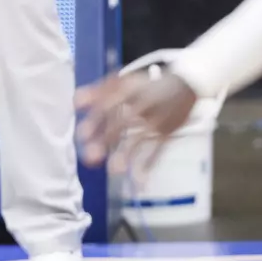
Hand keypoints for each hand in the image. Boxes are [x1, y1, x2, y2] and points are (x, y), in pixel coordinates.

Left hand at [74, 68, 197, 170]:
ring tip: (114, 170)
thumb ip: (98, 91)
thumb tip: (75, 103)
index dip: (94, 120)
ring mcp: (157, 119)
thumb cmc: (146, 86)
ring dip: (127, 154)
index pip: (108, 105)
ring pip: (140, 138)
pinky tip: (139, 177)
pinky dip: (150, 163)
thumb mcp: (124, 83)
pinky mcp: (169, 131)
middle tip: (90, 156)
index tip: (81, 135)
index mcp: (129, 91)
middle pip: (122, 123)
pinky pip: (159, 148)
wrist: (185, 83)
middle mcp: (142, 105)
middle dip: (106, 140)